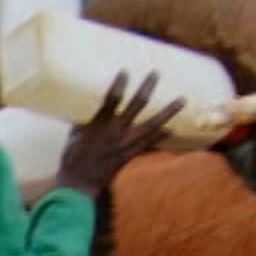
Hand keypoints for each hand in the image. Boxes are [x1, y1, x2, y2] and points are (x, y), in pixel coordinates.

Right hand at [53, 72, 184, 199]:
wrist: (80, 183)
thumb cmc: (72, 158)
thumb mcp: (74, 135)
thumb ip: (86, 122)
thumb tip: (91, 111)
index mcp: (99, 125)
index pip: (112, 99)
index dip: (119, 84)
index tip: (126, 71)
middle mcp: (117, 132)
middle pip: (137, 105)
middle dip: (147, 88)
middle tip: (156, 73)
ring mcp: (127, 144)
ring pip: (153, 125)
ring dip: (168, 112)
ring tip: (182, 99)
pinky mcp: (131, 154)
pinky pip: (150, 143)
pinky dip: (161, 136)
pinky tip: (172, 129)